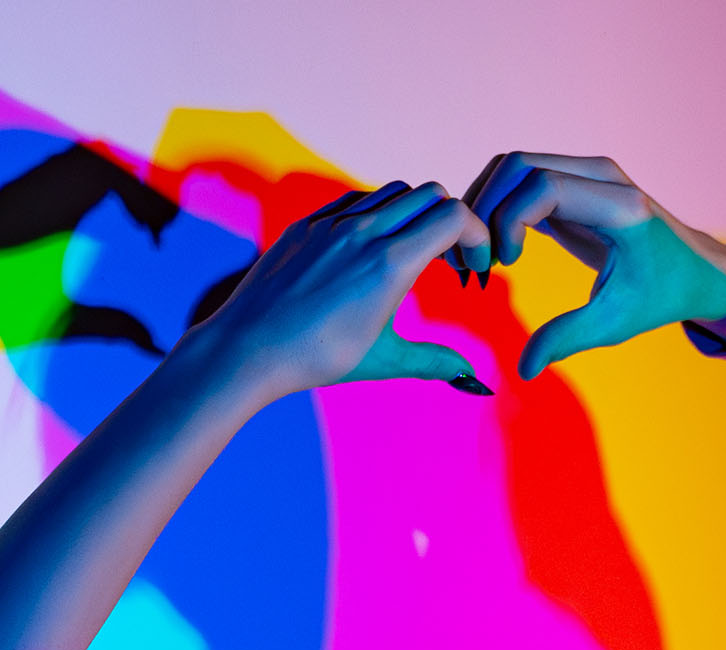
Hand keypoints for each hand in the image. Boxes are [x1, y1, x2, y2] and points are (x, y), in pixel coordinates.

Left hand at [181, 183, 492, 400]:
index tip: (474, 270)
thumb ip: (435, 362)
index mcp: (391, 262)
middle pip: (430, 196)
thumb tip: (475, 380)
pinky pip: (355, 201)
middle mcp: (364, 231)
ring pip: (393, 193)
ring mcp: (332, 222)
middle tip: (451, 261)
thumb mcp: (385, 361)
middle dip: (452, 222)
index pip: (454, 217)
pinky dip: (378, 215)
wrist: (248, 348)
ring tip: (412, 253)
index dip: (477, 237)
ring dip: (415, 215)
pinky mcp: (308, 224)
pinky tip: (371, 250)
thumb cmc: (319, 358)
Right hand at [460, 152, 725, 379]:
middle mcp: (603, 177)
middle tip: (477, 261)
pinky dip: (498, 206)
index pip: (544, 186)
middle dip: (485, 209)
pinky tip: (497, 249)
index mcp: (620, 207)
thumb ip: (567, 338)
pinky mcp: (575, 183)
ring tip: (483, 256)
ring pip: (514, 167)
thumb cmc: (660, 295)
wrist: (693, 270)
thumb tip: (523, 369)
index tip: (507, 263)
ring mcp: (588, 173)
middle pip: (518, 166)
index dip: (509, 220)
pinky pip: (522, 179)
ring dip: (486, 205)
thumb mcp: (617, 322)